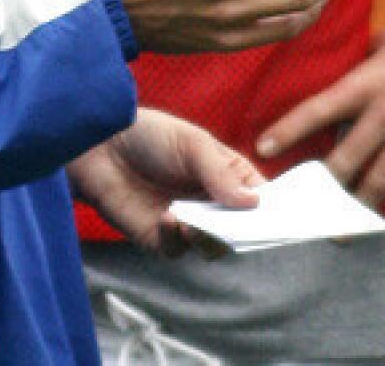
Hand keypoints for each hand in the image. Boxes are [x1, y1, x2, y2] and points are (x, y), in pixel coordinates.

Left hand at [68, 107, 262, 255]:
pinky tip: (168, 218)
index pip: (259, 198)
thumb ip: (220, 171)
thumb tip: (254, 202)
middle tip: (243, 228)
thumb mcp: (190, 142)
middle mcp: (210, 202)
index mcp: (225, 175)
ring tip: (197, 223)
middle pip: (240, 229)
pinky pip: (177, 250)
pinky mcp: (159, 237)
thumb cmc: (148, 134)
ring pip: (212, 246)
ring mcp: (186, 222)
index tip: (286, 219)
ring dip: (210, 238)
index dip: (273, 210)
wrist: (98, 143)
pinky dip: (176, 237)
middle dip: (244, 231)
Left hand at [256, 0, 384, 238]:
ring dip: (358, 210)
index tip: (261, 148)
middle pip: (347, 157)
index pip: (319, 108)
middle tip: (302, 211)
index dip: (289, 129)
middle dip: (323, 188)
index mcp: (368, 80)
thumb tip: (335, 89)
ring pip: (381, 180)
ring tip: (339, 234)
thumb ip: (361, 69)